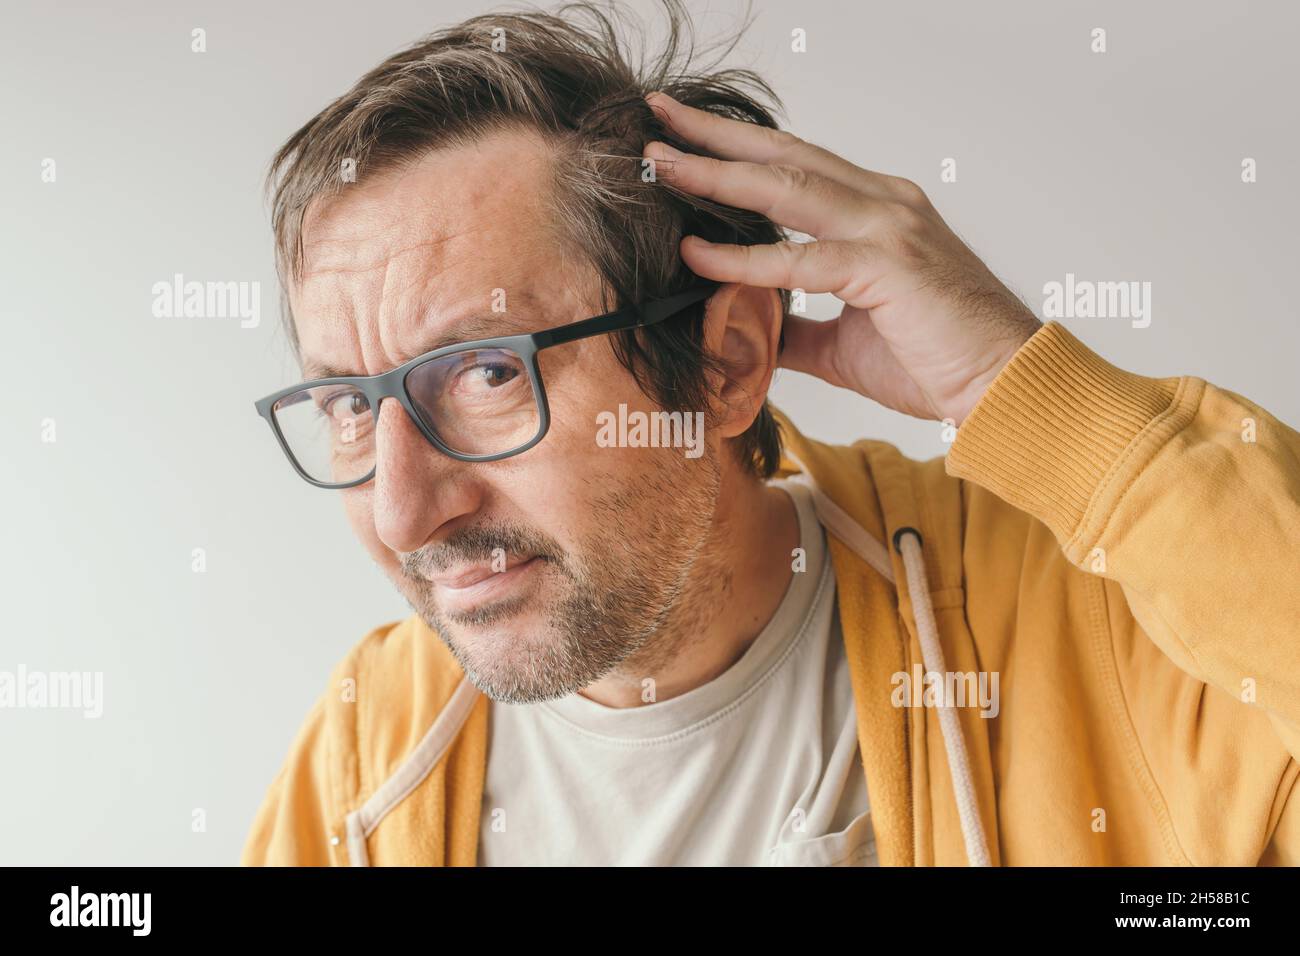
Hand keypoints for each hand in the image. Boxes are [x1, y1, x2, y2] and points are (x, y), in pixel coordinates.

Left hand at [644, 92, 1041, 425]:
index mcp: (879, 211)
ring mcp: (888, 227)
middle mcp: (884, 203)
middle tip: (659, 113)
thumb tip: (752, 329)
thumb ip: (799, 327)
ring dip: (717, 173)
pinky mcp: (886, 266)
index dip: (738, 150)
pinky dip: (743, 257)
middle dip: (715, 135)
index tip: (686, 138)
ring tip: (660, 162)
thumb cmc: (938, 362)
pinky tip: (696, 254)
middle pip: (784, 156)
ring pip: (786, 187)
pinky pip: (798, 257)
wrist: (1004, 388)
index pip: (796, 167)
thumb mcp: (847, 343)